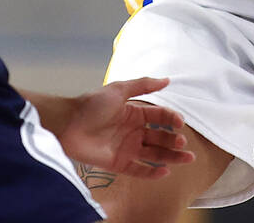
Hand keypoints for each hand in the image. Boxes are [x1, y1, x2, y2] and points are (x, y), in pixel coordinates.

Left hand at [58, 77, 194, 179]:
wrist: (67, 124)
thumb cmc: (91, 105)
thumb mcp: (119, 89)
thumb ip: (144, 85)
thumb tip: (167, 80)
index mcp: (134, 113)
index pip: (159, 117)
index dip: (171, 119)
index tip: (180, 123)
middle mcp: (132, 131)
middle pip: (159, 137)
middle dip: (173, 140)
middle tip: (182, 143)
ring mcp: (126, 148)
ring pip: (154, 154)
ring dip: (170, 156)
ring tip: (186, 158)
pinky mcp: (118, 164)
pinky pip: (138, 170)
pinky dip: (152, 172)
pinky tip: (165, 172)